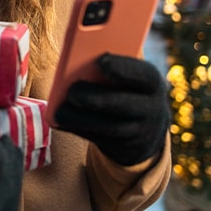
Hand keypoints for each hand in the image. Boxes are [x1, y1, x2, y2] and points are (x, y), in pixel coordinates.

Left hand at [54, 53, 169, 165]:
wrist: (146, 126)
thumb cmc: (126, 87)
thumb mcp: (127, 76)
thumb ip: (109, 68)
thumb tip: (75, 63)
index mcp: (151, 82)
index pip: (143, 74)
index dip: (124, 68)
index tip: (101, 61)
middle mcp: (152, 108)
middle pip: (125, 104)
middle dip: (97, 98)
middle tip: (72, 91)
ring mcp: (141, 132)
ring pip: (112, 128)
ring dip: (83, 119)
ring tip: (60, 111)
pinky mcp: (126, 149)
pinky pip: (101, 140)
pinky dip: (78, 129)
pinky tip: (58, 121)